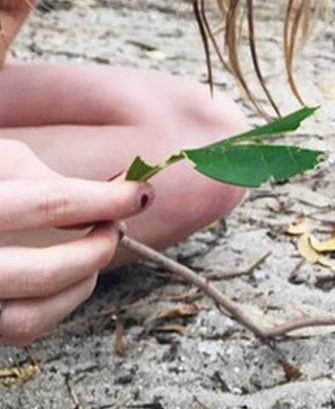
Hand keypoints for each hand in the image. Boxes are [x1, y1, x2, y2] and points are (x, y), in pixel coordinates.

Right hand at [0, 139, 152, 345]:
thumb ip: (43, 179)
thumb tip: (109, 196)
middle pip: (43, 273)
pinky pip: (18, 330)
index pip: (50, 203)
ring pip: (29, 319)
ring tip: (94, 250)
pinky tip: (70, 275)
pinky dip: (57, 305)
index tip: (140, 193)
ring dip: (79, 286)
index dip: (106, 199)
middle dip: (96, 250)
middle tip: (117, 226)